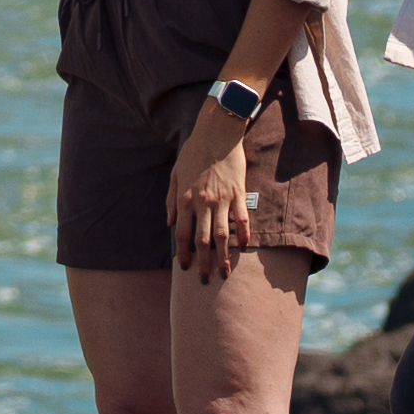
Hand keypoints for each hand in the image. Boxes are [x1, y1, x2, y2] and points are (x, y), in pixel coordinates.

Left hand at [166, 104, 265, 264]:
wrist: (217, 132)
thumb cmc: (193, 152)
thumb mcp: (175, 174)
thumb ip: (171, 200)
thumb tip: (170, 223)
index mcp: (185, 198)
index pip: (183, 234)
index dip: (183, 253)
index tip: (184, 268)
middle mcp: (203, 202)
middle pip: (203, 240)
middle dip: (203, 263)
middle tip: (205, 281)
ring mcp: (222, 199)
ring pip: (222, 234)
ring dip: (224, 256)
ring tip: (226, 273)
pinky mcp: (239, 193)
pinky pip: (242, 219)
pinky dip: (243, 235)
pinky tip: (244, 248)